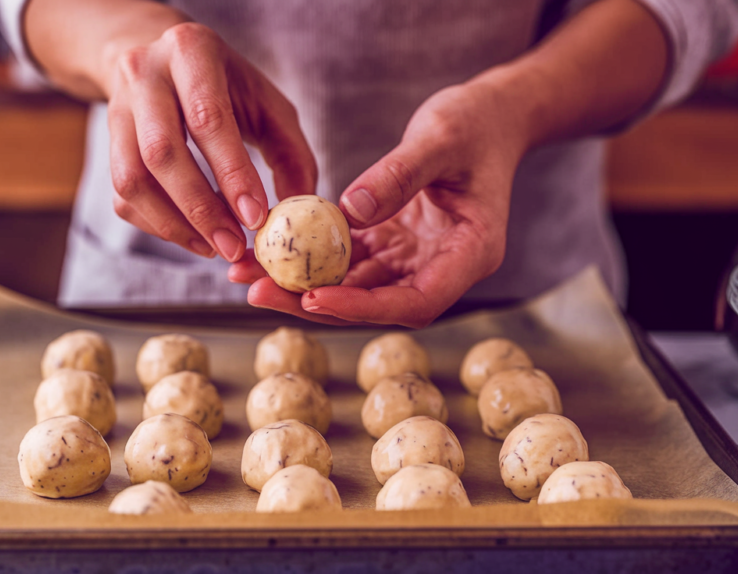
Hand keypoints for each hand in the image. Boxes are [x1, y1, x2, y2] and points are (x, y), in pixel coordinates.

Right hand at [105, 21, 316, 260]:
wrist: (158, 58)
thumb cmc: (224, 84)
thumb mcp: (266, 101)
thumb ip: (290, 151)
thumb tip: (295, 208)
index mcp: (190, 51)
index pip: (207, 118)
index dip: (231, 173)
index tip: (255, 218)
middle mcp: (143, 75)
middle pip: (161, 152)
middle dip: (200, 208)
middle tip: (233, 246)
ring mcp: (117, 110)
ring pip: (132, 180)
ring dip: (175, 225)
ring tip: (213, 247)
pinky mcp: (108, 144)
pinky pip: (123, 197)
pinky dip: (158, 225)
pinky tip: (192, 236)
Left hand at [230, 82, 528, 327]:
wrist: (491, 115)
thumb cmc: (478, 121)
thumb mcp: (441, 137)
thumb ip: (401, 173)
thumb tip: (349, 211)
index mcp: (471, 254)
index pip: (416, 301)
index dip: (363, 307)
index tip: (313, 297)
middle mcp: (442, 267)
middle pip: (376, 304)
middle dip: (314, 303)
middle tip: (256, 293)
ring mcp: (415, 259)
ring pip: (355, 287)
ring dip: (302, 285)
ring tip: (247, 274)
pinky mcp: (393, 244)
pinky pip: (347, 259)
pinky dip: (310, 259)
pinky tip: (269, 251)